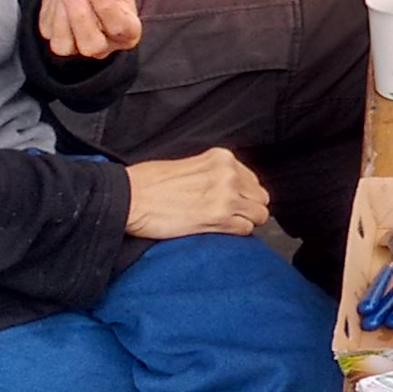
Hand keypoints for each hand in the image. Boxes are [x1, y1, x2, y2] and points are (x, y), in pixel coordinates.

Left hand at [39, 0, 142, 57]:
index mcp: (128, 30)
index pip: (120, 28)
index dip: (107, 9)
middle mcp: (104, 44)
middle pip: (92, 45)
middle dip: (80, 17)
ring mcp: (78, 46)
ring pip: (65, 45)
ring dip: (62, 15)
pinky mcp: (57, 40)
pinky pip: (50, 32)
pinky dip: (51, 12)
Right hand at [123, 149, 269, 239]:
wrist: (131, 198)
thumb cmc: (150, 183)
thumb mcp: (190, 164)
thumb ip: (215, 173)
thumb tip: (233, 188)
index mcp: (222, 158)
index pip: (253, 180)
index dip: (246, 195)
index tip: (236, 202)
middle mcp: (228, 174)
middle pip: (261, 198)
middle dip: (250, 209)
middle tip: (233, 216)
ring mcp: (225, 196)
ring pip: (259, 215)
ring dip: (246, 222)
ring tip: (226, 225)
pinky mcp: (218, 218)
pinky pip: (245, 230)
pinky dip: (236, 233)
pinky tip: (219, 231)